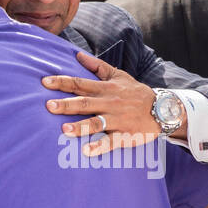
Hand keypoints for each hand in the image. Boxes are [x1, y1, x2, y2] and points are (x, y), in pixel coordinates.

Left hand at [42, 50, 159, 156]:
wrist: (162, 109)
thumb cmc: (135, 93)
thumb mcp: (119, 76)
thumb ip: (97, 66)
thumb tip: (77, 55)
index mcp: (106, 89)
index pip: (80, 83)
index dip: (62, 82)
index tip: (45, 82)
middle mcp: (110, 103)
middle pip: (85, 103)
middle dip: (67, 104)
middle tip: (48, 106)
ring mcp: (117, 119)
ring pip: (97, 123)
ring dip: (81, 126)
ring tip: (64, 130)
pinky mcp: (124, 134)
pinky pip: (111, 141)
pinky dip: (99, 146)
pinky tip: (86, 152)